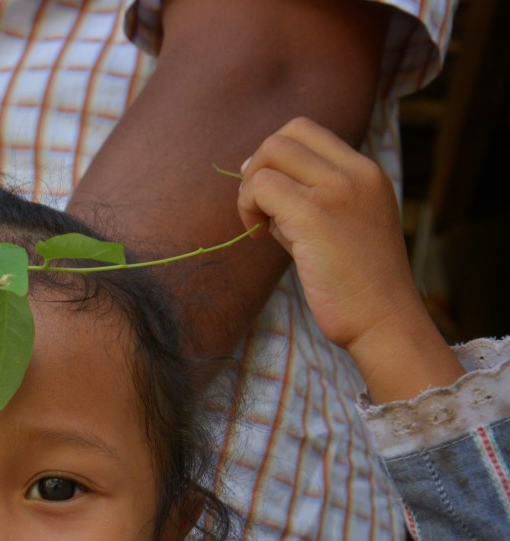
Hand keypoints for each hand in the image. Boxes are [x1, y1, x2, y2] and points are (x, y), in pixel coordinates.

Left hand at [237, 117, 462, 400]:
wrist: (384, 318)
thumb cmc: (357, 282)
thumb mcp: (342, 226)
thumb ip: (310, 198)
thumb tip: (258, 181)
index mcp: (366, 172)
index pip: (308, 130)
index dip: (276, 156)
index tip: (267, 193)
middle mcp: (356, 172)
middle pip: (287, 133)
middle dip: (259, 166)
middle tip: (258, 208)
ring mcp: (337, 190)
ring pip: (271, 153)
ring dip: (251, 188)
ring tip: (259, 225)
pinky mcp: (314, 215)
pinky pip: (262, 187)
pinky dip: (248, 207)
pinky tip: (257, 237)